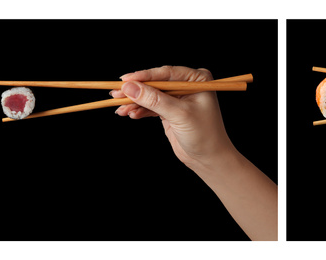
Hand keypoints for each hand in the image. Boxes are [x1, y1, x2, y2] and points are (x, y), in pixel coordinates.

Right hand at [112, 66, 234, 170]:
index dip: (144, 76)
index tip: (125, 79)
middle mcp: (187, 85)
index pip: (166, 73)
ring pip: (150, 95)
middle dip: (136, 90)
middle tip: (116, 93)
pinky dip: (139, 110)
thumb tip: (130, 87)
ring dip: (134, 102)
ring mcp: (177, 97)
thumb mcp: (179, 115)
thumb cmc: (204, 134)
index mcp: (197, 79)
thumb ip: (154, 100)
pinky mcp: (169, 110)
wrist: (209, 158)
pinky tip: (130, 114)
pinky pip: (150, 106)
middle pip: (155, 83)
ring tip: (121, 109)